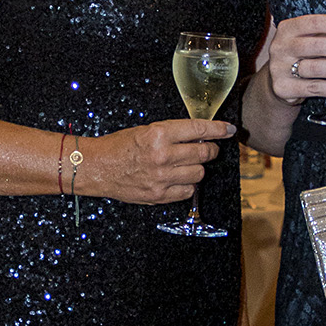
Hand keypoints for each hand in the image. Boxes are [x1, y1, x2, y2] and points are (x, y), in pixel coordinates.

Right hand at [84, 119, 232, 204]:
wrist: (97, 167)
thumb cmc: (119, 147)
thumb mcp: (146, 130)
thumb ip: (173, 133)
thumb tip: (200, 137)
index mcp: (158, 134)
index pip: (199, 130)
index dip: (218, 129)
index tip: (229, 130)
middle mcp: (163, 156)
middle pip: (204, 154)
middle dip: (211, 151)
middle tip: (208, 149)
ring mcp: (162, 178)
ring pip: (199, 174)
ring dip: (197, 168)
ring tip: (185, 165)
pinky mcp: (159, 195)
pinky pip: (188, 192)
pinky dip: (187, 186)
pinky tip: (178, 179)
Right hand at [266, 12, 325, 104]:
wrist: (279, 80)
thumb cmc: (300, 55)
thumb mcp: (312, 39)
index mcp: (288, 28)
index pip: (315, 23)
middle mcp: (281, 46)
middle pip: (317, 46)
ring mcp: (280, 68)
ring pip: (316, 68)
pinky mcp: (283, 88)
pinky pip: (314, 88)